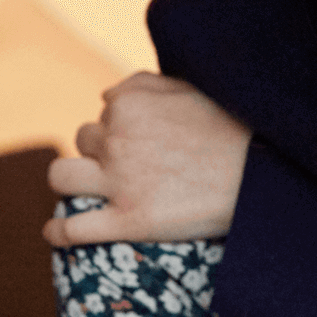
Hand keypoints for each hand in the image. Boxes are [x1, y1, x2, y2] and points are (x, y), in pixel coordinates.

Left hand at [41, 72, 251, 245]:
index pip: (103, 114)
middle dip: (99, 152)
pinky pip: (72, 228)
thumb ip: (140, 85)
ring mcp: (119, 184)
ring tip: (84, 189)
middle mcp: (116, 141)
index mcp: (128, 106)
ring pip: (62, 177)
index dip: (121, 129)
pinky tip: (55, 231)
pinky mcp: (128, 222)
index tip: (142, 142)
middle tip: (126, 166)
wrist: (261, 175)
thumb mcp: (187, 89)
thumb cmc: (230, 129)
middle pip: (84, 143)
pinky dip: (58, 231)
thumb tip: (104, 95)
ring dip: (70, 180)